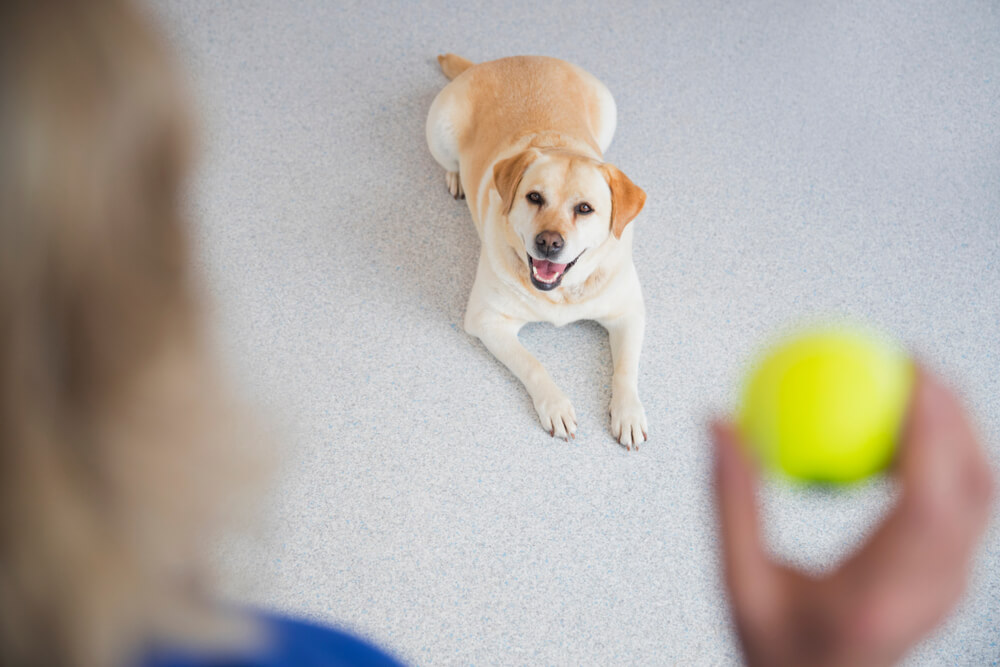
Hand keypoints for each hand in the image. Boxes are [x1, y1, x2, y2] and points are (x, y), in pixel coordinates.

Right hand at [712, 371, 993, 666]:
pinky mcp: (951, 580)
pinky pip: (961, 505)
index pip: (928, 498)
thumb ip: (731, 502)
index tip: (907, 368)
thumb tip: (719, 423)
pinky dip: (944, 459)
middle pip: (973, 485)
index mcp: (886, 590)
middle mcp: (936, 589)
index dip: (931, 426)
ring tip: (914, 386)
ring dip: (956, 431)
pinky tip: (905, 435)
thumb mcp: (740, 582)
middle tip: (911, 360)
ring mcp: (952, 587)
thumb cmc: (776, 648)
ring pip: (979, 493)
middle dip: (953, 411)